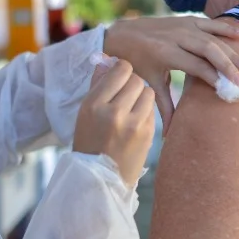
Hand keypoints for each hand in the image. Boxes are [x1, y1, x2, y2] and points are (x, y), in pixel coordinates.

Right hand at [72, 60, 154, 187]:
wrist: (98, 179)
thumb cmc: (89, 142)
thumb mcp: (85, 113)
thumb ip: (97, 84)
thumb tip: (107, 59)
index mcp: (94, 105)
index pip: (120, 70)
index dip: (122, 70)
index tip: (119, 76)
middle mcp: (114, 113)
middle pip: (136, 79)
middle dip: (132, 83)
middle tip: (124, 94)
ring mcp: (134, 125)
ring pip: (148, 92)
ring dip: (141, 96)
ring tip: (130, 108)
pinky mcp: (148, 135)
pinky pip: (152, 110)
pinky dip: (145, 112)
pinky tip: (134, 122)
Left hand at [102, 17, 238, 125]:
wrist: (121, 34)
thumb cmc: (136, 62)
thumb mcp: (149, 82)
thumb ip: (164, 105)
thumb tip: (170, 133)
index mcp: (165, 53)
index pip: (196, 65)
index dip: (213, 77)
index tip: (229, 89)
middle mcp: (175, 37)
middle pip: (208, 50)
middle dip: (228, 65)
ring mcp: (181, 25)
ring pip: (211, 37)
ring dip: (232, 51)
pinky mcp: (185, 19)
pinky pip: (209, 22)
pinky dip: (225, 28)